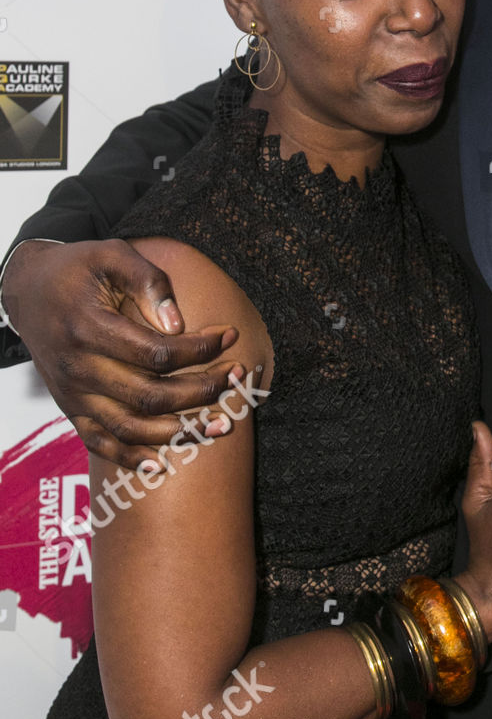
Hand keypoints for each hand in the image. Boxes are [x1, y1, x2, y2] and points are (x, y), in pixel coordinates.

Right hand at [3, 240, 241, 469]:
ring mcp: (73, 394)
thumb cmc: (77, 269)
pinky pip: (99, 443)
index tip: (230, 336)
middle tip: (237, 377)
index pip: (157, 353)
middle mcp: (80, 367)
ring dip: (180, 433)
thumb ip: (148, 282)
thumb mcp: (112, 254)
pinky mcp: (71, 408)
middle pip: (150, 396)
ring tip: (222, 425)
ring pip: (131, 428)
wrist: (28, 290)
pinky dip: (129, 458)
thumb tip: (178, 324)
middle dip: (202, 392)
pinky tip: (161, 464)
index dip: (200, 350)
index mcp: (89, 328)